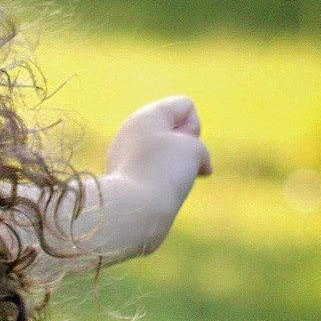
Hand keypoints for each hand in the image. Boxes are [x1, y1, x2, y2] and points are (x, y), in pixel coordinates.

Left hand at [103, 95, 212, 253]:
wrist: (132, 213)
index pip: (185, 106)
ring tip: (163, 186)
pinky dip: (163, 189)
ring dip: (177, 173)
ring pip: (169, 160)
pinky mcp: (125, 184)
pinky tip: (154, 198)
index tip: (183, 146)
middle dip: (186, 152)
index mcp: (143, 117)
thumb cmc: (162, 173)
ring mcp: (126, 160)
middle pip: (178, 135)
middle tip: (172, 167)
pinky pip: (157, 180)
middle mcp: (130, 134)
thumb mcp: (193, 149)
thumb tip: (179, 174)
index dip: (194, 128)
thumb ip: (195, 150)